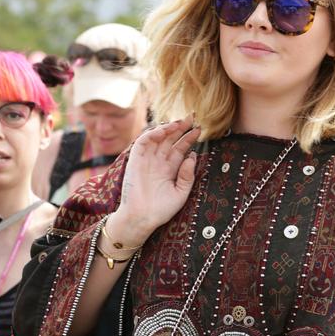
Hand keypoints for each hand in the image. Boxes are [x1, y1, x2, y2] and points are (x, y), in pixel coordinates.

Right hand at [105, 116, 200, 247]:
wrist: (142, 218)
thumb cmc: (161, 210)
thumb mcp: (180, 194)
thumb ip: (187, 176)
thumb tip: (192, 156)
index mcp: (170, 169)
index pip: (180, 149)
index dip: (189, 138)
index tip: (199, 129)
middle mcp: (159, 162)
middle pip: (170, 140)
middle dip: (181, 128)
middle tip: (192, 117)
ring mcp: (147, 160)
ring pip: (157, 138)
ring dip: (168, 128)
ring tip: (180, 122)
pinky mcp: (135, 160)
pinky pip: (143, 142)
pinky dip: (152, 134)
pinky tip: (163, 130)